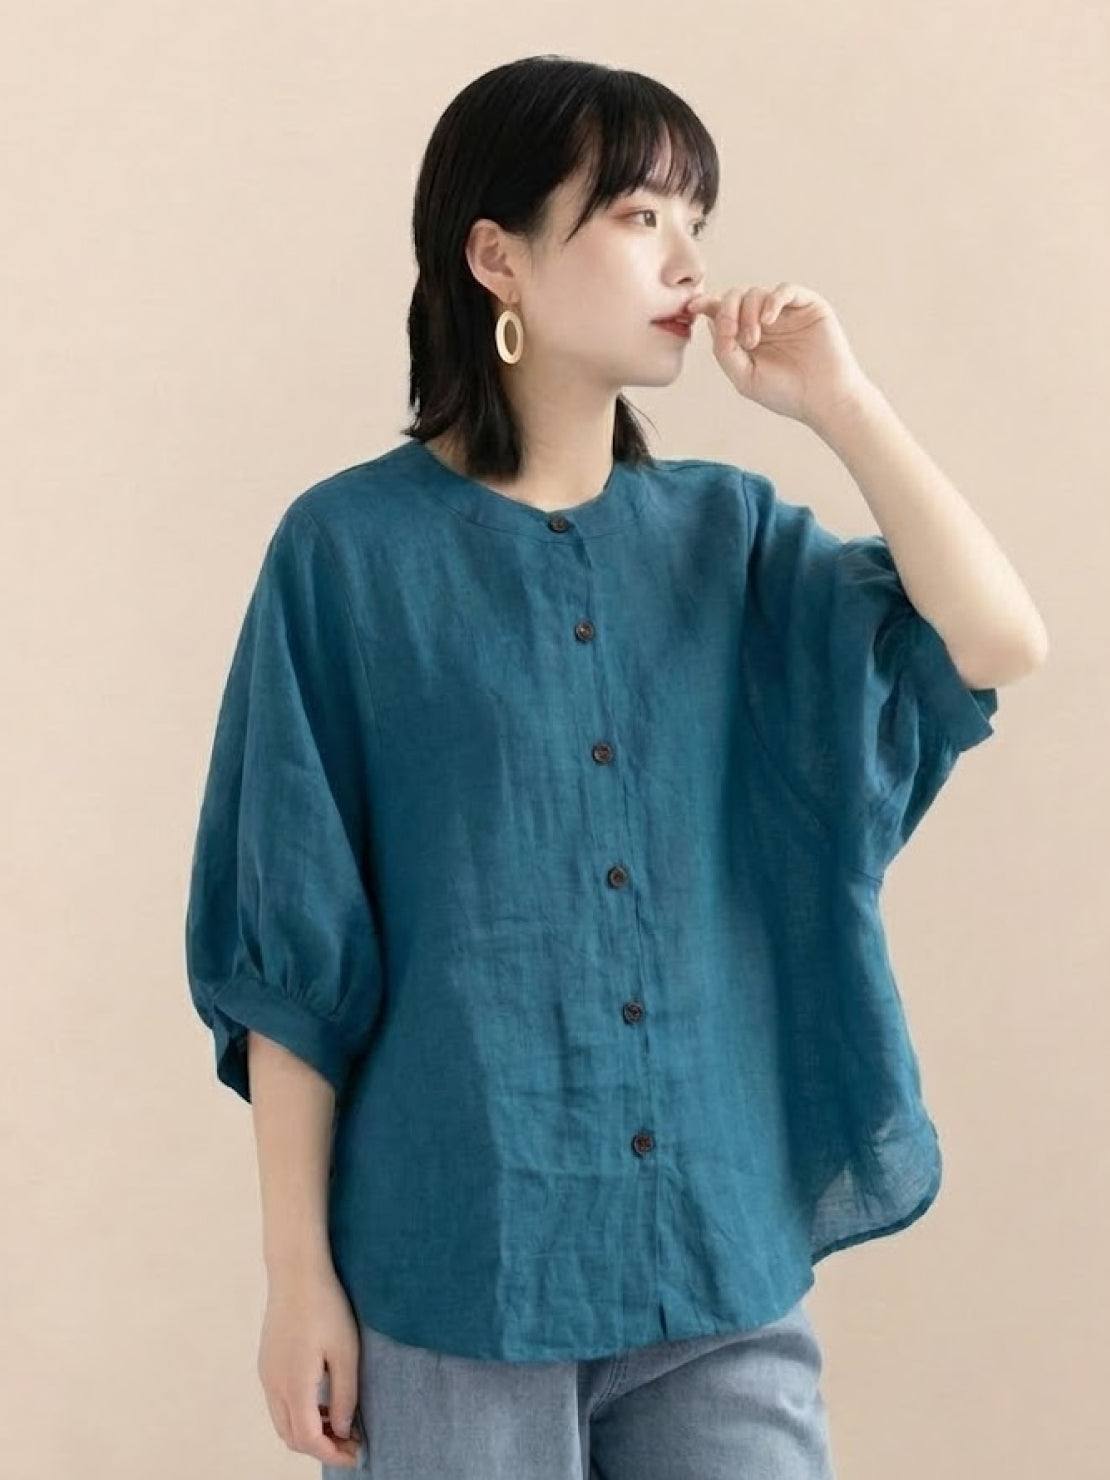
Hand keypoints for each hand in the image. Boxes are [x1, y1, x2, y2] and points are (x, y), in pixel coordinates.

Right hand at [257, 1265, 364, 1466]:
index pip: (308, 1439)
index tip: (356, 1454)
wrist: (296, 1272)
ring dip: (309, 1431)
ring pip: (283, 1422)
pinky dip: (300, 1414)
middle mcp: (274, 1385)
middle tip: (351, 1442)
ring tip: (340, 1422)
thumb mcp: (345, 1352)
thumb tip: (341, 1431)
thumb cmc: (325, 1306)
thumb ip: (344, 1396)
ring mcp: (266, 1374)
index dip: (332, 1453)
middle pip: (292, 1437)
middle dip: (321, 1447)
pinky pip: (279, 1403)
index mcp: (294, 1384)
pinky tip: (323, 1401)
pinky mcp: (266, 1363)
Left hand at [685, 282, 873, 429]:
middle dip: (729, 312)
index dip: (707, 304)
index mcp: (747, 337)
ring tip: (754, 341)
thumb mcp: (744, 376)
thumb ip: (724, 350)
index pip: (722, 313)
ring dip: (749, 314)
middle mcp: (764, 322)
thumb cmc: (785, 393)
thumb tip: (711, 320)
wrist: (824, 399)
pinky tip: (769, 321)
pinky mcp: (808, 306)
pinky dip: (772, 300)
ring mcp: (785, 313)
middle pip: (735, 298)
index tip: (693, 306)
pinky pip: (785, 290)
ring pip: (755, 293)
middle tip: (737, 338)